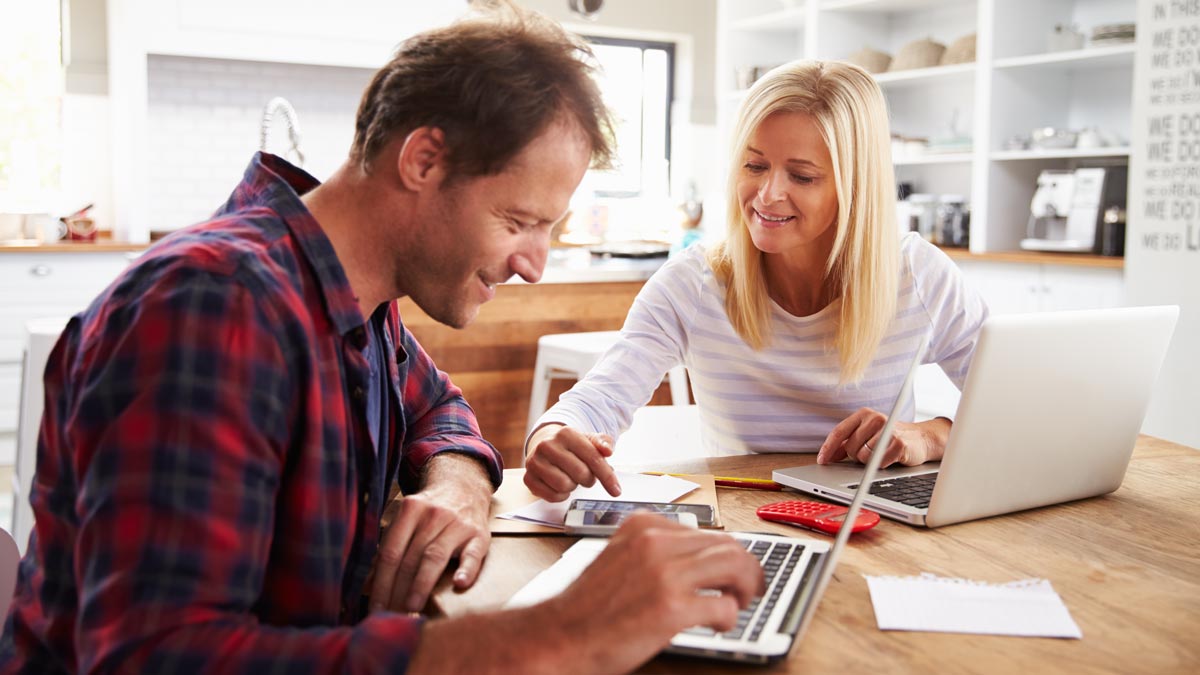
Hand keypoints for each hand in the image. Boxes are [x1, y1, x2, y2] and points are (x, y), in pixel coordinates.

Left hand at [368, 454, 491, 613]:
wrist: (465, 486)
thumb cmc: (431, 512)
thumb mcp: (409, 519)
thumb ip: (392, 546)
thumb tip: (367, 585)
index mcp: (410, 510)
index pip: (391, 551)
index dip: (380, 582)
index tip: (375, 607)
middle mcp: (433, 515)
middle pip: (410, 557)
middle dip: (397, 590)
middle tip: (390, 615)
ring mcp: (457, 524)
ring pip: (434, 556)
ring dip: (421, 584)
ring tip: (411, 608)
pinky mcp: (479, 535)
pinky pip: (472, 554)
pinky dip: (466, 569)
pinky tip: (459, 584)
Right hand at [408, 514, 763, 674]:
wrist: (560, 636)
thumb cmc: (588, 606)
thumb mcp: (620, 558)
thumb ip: (655, 552)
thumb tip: (698, 560)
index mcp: (643, 526)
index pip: (704, 532)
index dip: (727, 552)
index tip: (736, 566)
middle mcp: (656, 542)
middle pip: (726, 545)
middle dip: (747, 567)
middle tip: (751, 587)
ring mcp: (665, 574)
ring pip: (734, 567)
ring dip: (745, 587)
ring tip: (740, 602)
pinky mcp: (672, 608)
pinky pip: (722, 606)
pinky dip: (728, 616)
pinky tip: (717, 624)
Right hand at [524, 423, 620, 501]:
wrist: (544, 446)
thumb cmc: (571, 446)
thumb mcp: (589, 440)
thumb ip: (603, 443)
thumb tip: (608, 450)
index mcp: (566, 433)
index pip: (593, 458)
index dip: (607, 476)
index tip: (616, 490)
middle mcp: (547, 445)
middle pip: (581, 474)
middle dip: (588, 479)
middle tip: (584, 475)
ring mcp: (535, 462)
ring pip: (565, 486)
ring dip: (573, 486)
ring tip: (570, 477)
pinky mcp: (528, 478)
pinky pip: (552, 496)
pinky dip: (561, 495)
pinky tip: (559, 485)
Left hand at [816, 409, 950, 467]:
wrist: (921, 439)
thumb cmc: (889, 438)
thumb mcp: (867, 434)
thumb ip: (847, 442)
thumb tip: (827, 455)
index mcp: (863, 414)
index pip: (839, 432)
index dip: (828, 448)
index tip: (822, 460)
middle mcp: (875, 418)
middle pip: (850, 447)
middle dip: (855, 455)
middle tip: (868, 453)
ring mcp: (887, 430)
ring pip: (862, 456)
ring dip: (869, 461)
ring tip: (880, 454)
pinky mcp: (898, 443)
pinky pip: (878, 462)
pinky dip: (881, 464)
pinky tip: (889, 458)